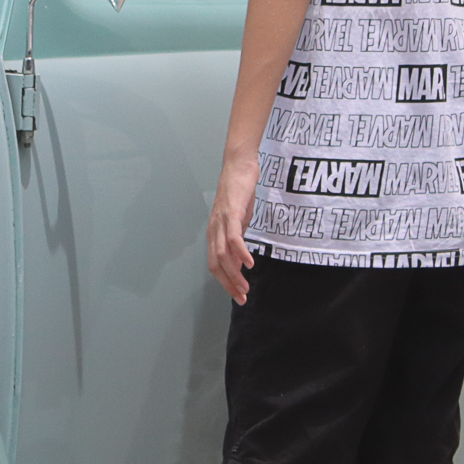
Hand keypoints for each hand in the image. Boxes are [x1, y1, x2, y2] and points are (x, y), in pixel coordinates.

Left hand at [207, 162, 259, 303]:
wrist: (239, 165)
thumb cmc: (240, 192)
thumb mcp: (240, 221)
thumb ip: (238, 240)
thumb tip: (241, 261)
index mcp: (215, 232)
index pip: (216, 264)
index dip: (225, 282)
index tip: (238, 296)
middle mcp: (214, 229)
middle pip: (217, 264)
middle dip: (229, 284)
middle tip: (242, 298)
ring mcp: (222, 220)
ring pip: (224, 254)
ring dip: (235, 273)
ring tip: (246, 287)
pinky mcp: (232, 212)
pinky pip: (234, 236)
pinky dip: (241, 252)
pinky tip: (250, 263)